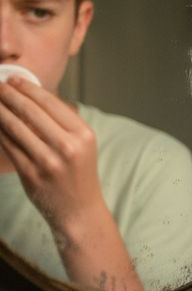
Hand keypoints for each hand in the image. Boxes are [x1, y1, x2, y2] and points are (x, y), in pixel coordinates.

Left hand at [0, 75, 105, 230]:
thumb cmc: (78, 174)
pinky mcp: (31, 174)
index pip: (51, 103)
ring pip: (15, 127)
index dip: (29, 89)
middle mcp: (68, 146)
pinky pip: (9, 146)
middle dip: (10, 95)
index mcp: (83, 135)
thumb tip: (31, 97)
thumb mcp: (81, 145)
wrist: (79, 210)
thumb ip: (62, 123)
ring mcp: (48, 161)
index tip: (14, 80)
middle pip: (31, 112)